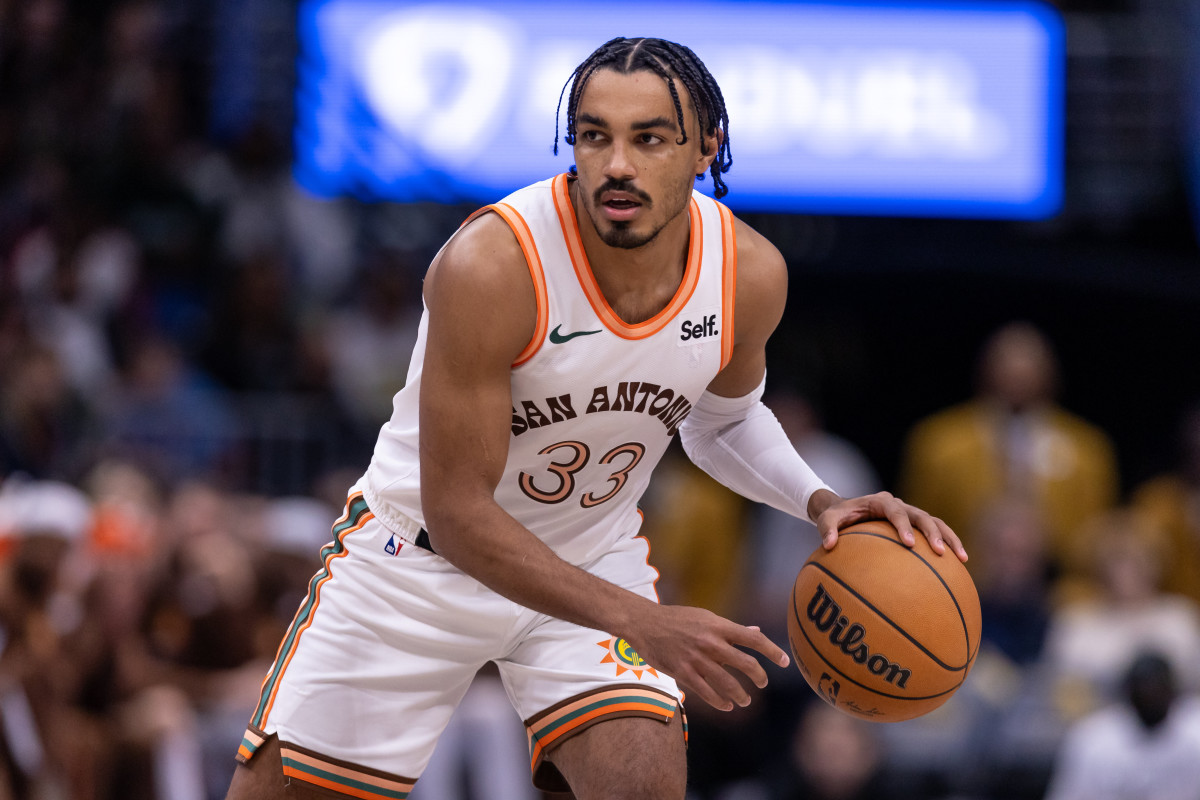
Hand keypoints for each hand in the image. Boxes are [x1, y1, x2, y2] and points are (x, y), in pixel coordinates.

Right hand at [624, 605, 789, 711]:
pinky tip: (726, 706)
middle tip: (762, 683)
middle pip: (745, 663)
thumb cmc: (676, 618)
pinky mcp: (682, 672)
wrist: (644, 622)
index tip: (785, 662)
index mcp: (718, 625)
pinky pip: (707, 692)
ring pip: (727, 683)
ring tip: (745, 701)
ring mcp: (696, 658)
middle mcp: (710, 642)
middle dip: (759, 677)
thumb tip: (756, 632)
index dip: (773, 651)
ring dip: (740, 695)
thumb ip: (730, 628)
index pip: (753, 639)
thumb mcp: (705, 617)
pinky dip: (720, 702)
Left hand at [812, 490, 967, 561]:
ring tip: (963, 559)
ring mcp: (909, 514)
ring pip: (935, 523)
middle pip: (922, 515)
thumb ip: (827, 530)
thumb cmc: (835, 516)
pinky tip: (957, 567)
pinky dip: (947, 546)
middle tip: (940, 553)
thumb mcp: (826, 520)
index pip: (896, 511)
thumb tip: (829, 545)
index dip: (903, 525)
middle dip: (933, 533)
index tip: (909, 543)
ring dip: (950, 539)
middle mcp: (899, 505)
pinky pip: (935, 534)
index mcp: (880, 501)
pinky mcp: (914, 525)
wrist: (843, 509)